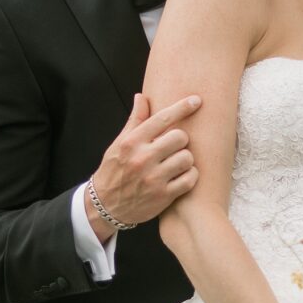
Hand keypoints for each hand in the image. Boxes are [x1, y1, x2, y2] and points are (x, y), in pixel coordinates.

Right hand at [85, 93, 200, 241]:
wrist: (106, 206)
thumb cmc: (115, 170)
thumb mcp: (119, 144)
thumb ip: (134, 121)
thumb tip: (141, 96)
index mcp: (131, 142)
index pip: (162, 118)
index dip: (182, 107)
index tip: (196, 100)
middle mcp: (142, 158)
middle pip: (180, 137)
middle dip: (181, 140)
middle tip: (174, 147)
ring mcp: (153, 179)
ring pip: (187, 158)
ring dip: (185, 159)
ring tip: (177, 163)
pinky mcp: (163, 196)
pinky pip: (189, 179)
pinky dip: (190, 176)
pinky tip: (182, 176)